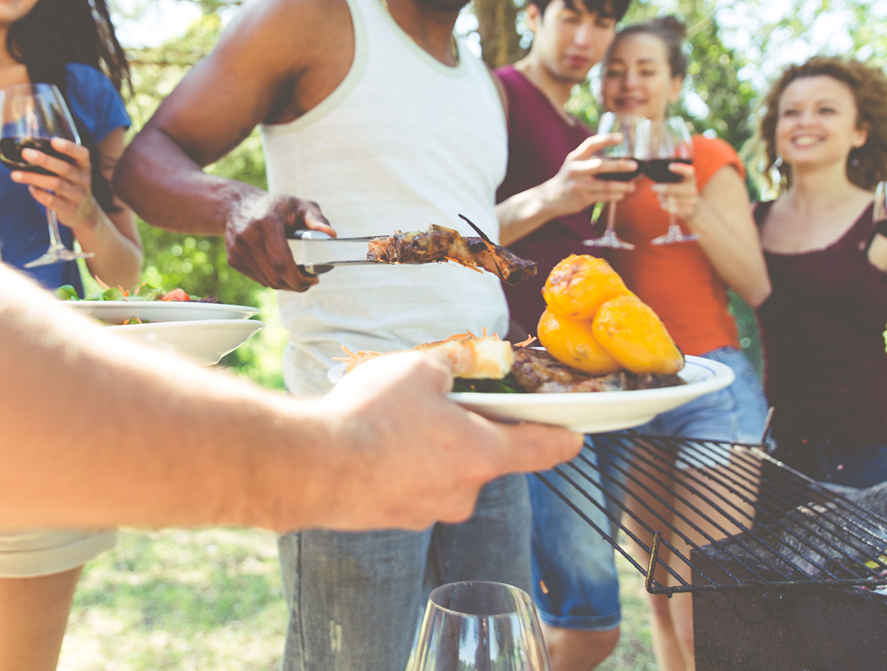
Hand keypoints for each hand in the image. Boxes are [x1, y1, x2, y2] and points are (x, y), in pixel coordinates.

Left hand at [10, 137, 101, 233]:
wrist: (84, 212)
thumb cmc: (71, 183)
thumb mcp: (73, 170)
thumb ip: (59, 160)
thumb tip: (30, 149)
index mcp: (84, 166)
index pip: (82, 154)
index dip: (69, 147)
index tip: (53, 141)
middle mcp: (84, 179)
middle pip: (65, 168)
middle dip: (44, 160)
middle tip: (25, 153)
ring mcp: (78, 195)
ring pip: (56, 184)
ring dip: (34, 178)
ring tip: (15, 175)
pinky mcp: (70, 209)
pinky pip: (52, 201)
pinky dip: (39, 194)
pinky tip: (30, 188)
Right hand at [225, 192, 334, 291]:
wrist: (236, 205)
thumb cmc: (274, 206)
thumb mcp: (298, 205)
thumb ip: (316, 218)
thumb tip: (331, 234)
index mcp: (266, 223)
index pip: (281, 262)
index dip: (299, 277)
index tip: (313, 279)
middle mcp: (248, 237)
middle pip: (275, 276)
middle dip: (295, 285)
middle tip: (309, 282)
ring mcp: (238, 250)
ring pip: (267, 281)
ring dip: (285, 284)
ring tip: (297, 276)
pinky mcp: (233, 260)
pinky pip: (258, 279)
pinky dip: (272, 280)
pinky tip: (281, 271)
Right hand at [310, 352, 582, 530]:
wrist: (311, 465)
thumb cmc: (371, 415)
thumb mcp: (419, 369)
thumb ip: (451, 367)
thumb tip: (458, 370)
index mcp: (483, 454)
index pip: (541, 449)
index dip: (562, 439)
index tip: (576, 439)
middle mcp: (463, 492)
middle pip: (483, 458)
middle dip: (467, 432)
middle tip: (439, 404)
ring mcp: (426, 512)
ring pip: (442, 474)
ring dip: (429, 451)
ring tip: (391, 422)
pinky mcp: (391, 519)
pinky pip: (407, 487)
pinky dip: (398, 467)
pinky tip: (371, 444)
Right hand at [539, 134, 636, 214]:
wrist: (549, 198)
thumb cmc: (569, 179)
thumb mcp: (575, 165)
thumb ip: (592, 161)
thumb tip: (621, 161)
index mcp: (574, 158)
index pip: (590, 144)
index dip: (606, 139)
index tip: (620, 138)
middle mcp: (575, 170)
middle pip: (600, 165)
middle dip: (619, 165)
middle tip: (634, 166)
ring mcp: (578, 185)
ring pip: (605, 185)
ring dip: (622, 186)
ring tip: (632, 186)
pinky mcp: (582, 198)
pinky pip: (603, 197)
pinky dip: (615, 196)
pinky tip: (622, 194)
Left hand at [651, 162, 697, 219]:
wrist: (693, 205)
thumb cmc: (679, 188)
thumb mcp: (679, 180)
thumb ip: (670, 175)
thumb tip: (659, 170)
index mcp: (690, 178)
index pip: (688, 171)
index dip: (680, 168)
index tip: (670, 166)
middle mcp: (692, 189)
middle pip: (670, 189)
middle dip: (660, 188)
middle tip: (653, 187)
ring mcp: (691, 201)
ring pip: (669, 200)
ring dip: (662, 198)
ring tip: (662, 196)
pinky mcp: (688, 210)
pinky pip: (671, 209)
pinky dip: (665, 206)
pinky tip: (665, 203)